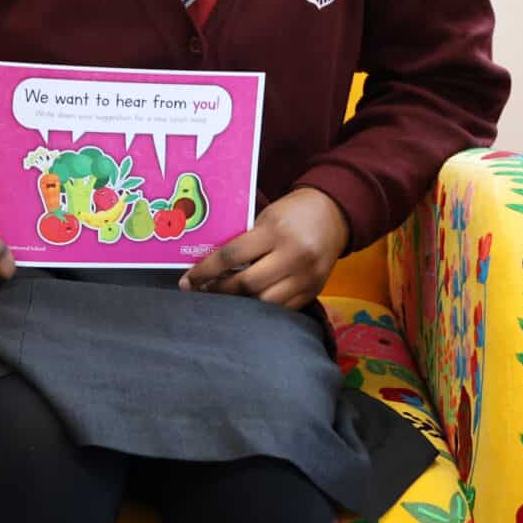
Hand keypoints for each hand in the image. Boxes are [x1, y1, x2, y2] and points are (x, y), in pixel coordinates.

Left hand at [178, 187, 348, 310]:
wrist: (334, 214)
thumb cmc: (292, 213)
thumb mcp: (266, 217)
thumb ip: (244, 241)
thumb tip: (210, 266)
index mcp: (275, 231)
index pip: (231, 256)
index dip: (205, 271)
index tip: (188, 280)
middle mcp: (293, 256)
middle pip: (246, 284)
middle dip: (219, 291)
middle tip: (202, 291)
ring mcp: (306, 277)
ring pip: (265, 303)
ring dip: (239, 305)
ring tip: (224, 300)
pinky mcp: (314, 291)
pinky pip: (283, 310)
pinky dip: (262, 309)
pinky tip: (248, 305)